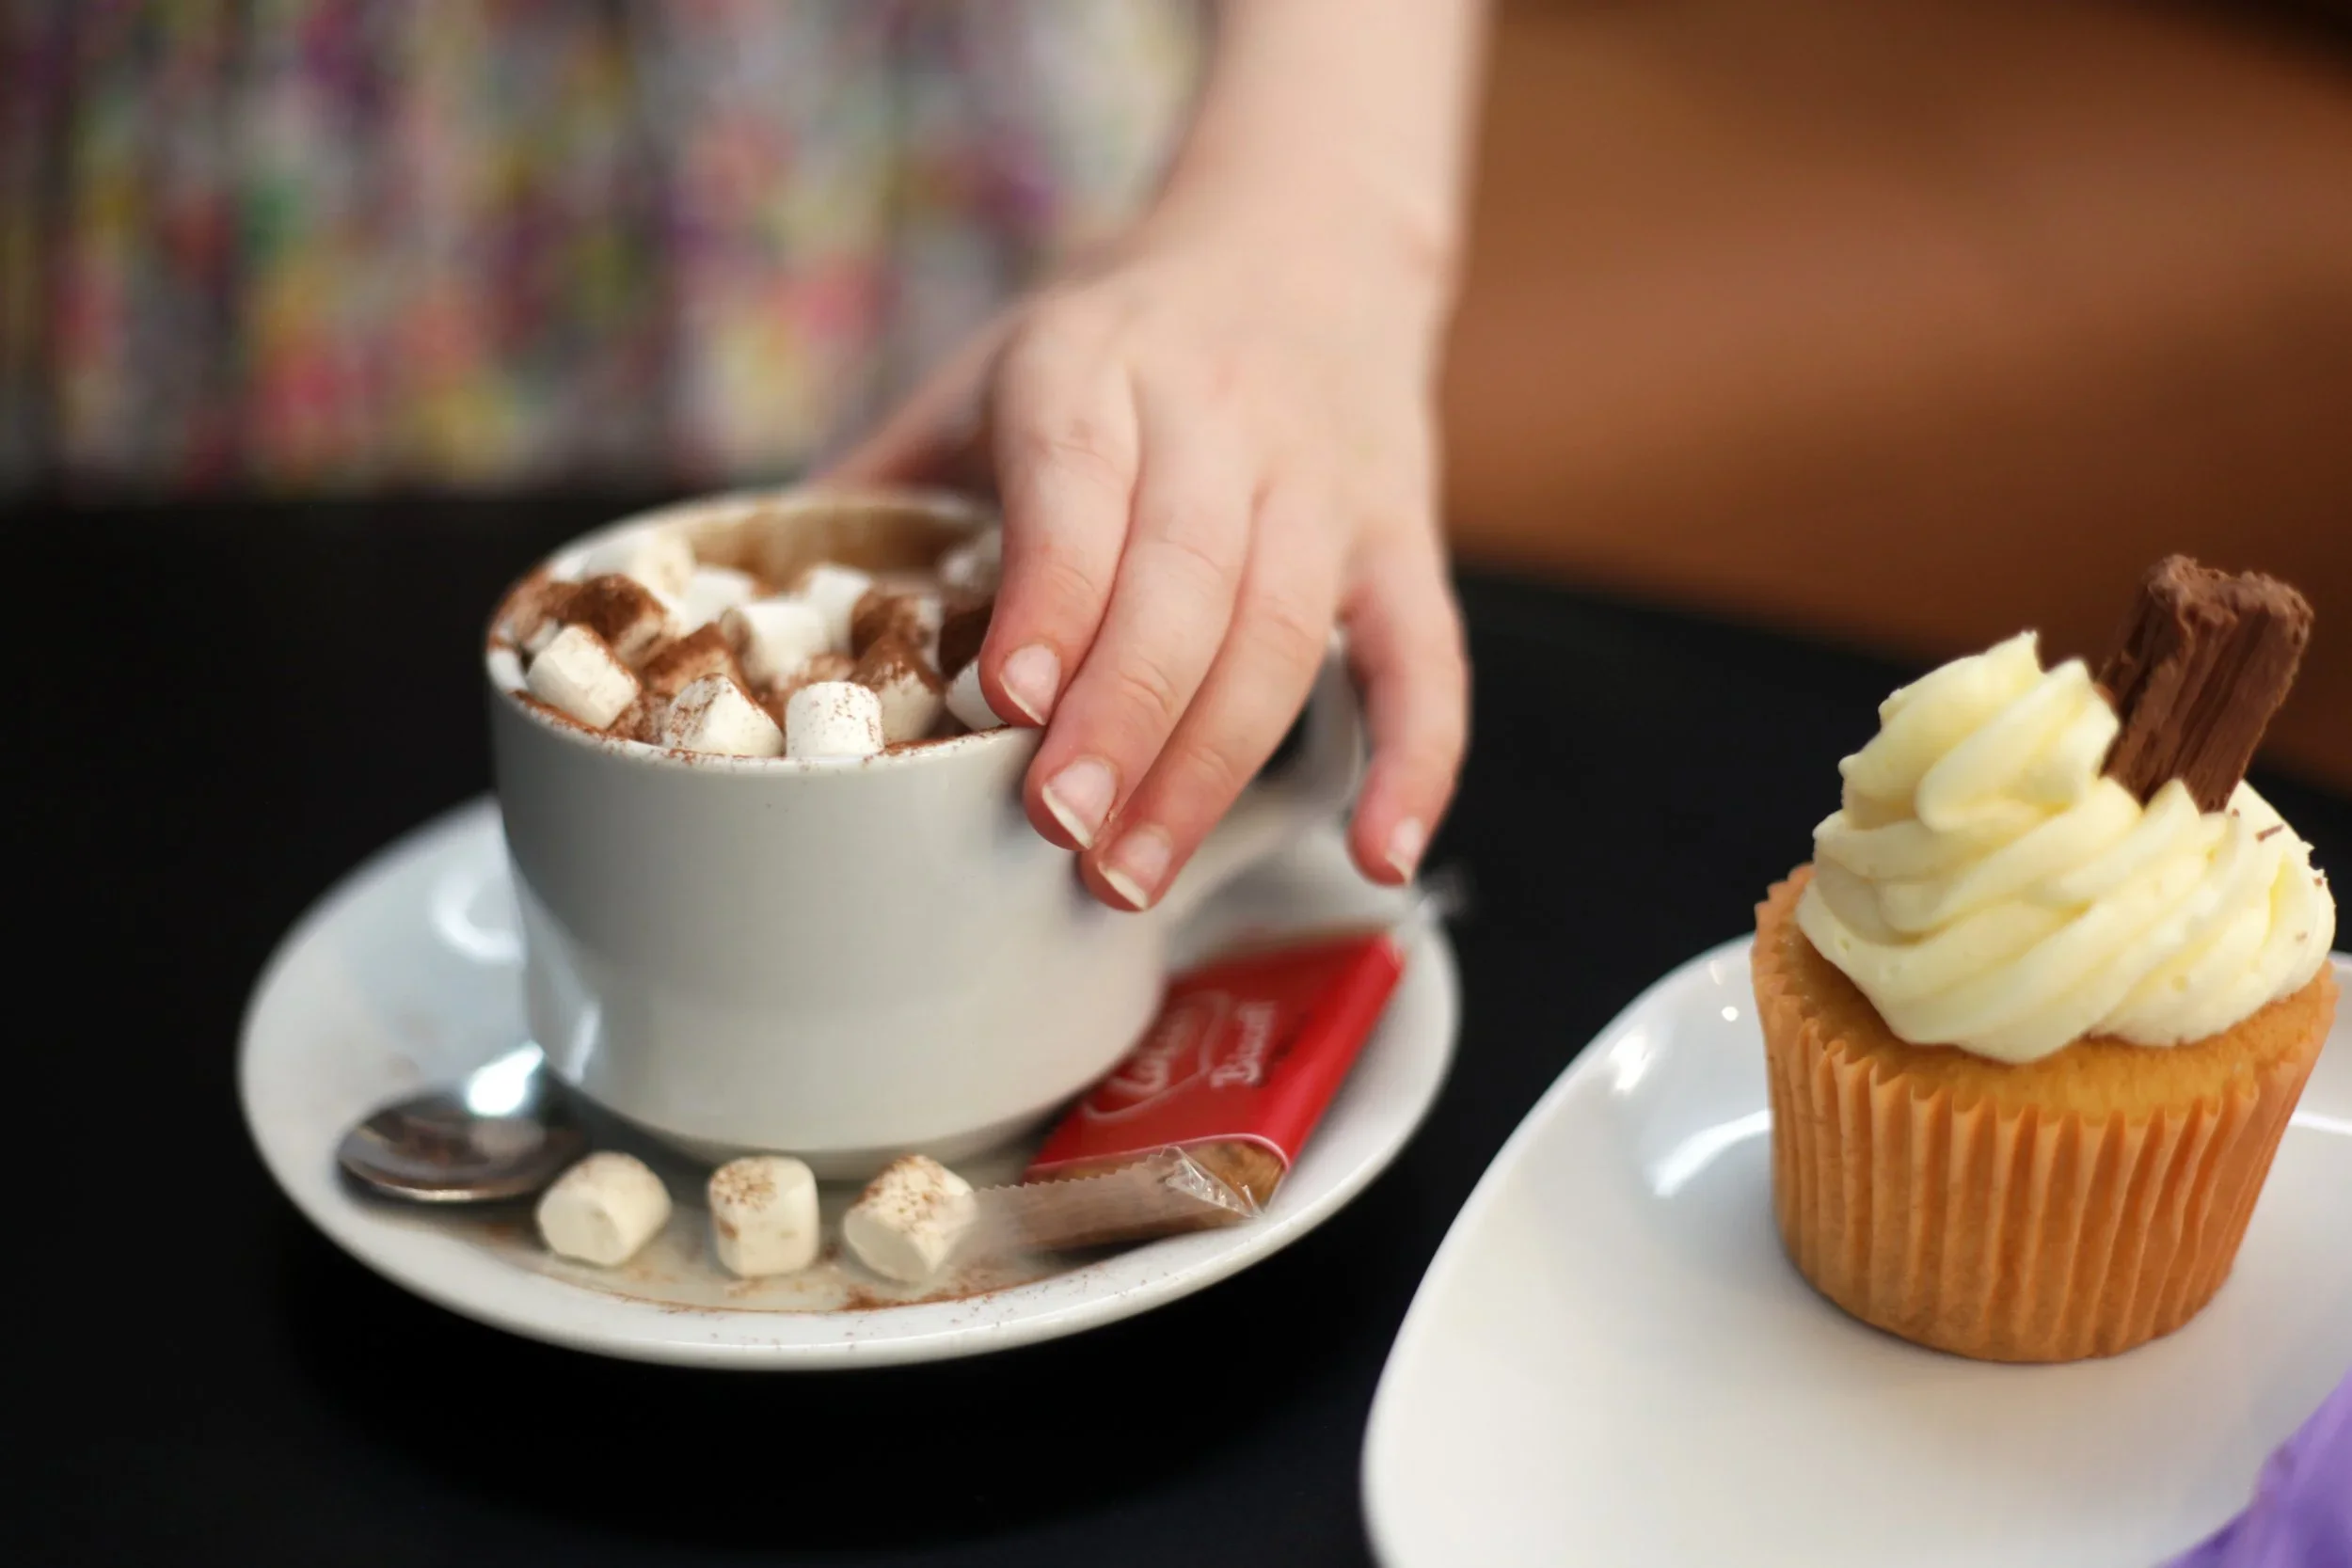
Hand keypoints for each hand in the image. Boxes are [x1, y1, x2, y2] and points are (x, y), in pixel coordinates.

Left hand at [828, 210, 1467, 909]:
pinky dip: (1416, 758)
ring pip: (1289, 629)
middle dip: (1124, 716)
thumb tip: (736, 612)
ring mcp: (1323, 482)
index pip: (1079, 484)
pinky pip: (1428, 654)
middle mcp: (1219, 417)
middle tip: (1063, 834)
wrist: (1301, 256)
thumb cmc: (1117, 347)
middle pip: (1187, 578)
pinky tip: (1378, 851)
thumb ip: (884, 481)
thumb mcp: (989, 374)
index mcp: (1093, 368)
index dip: (1055, 595)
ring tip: (1139, 870)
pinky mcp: (1402, 540)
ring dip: (1217, 760)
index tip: (1013, 697)